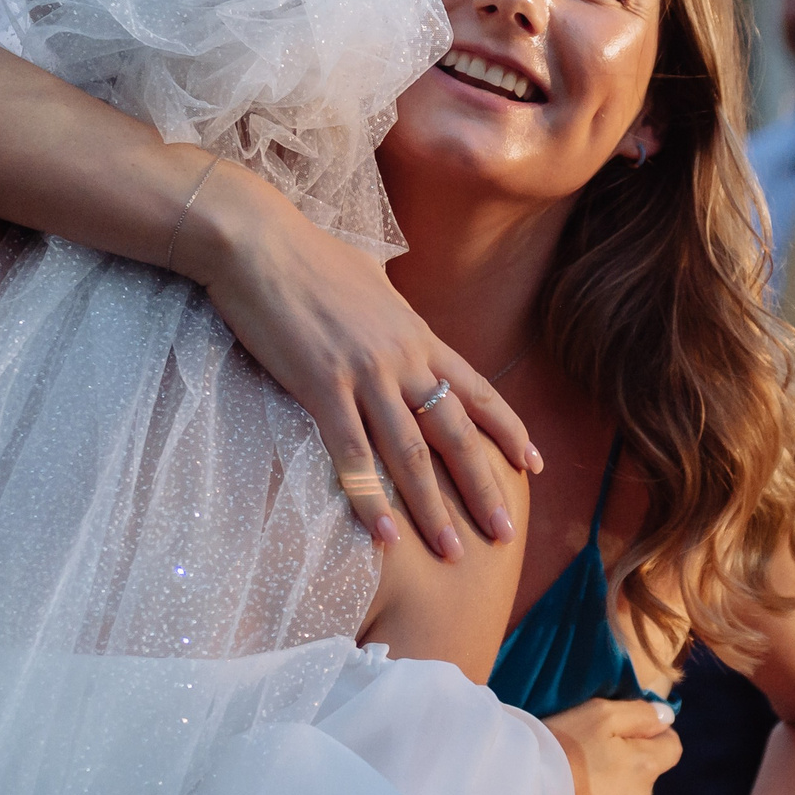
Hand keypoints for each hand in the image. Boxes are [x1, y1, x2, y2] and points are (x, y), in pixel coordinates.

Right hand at [169, 164, 534, 556]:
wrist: (259, 242)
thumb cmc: (308, 258)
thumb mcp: (370, 283)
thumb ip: (392, 312)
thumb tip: (400, 311)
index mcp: (417, 335)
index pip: (477, 391)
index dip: (509, 431)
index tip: (535, 465)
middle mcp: (402, 358)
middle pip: (456, 432)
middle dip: (485, 486)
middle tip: (506, 532)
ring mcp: (364, 374)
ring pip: (411, 454)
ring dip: (435, 509)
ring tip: (454, 553)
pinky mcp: (320, 387)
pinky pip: (352, 455)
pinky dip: (371, 499)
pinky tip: (387, 535)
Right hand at [544, 698, 681, 794]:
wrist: (516, 791)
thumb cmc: (556, 748)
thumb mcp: (597, 714)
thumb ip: (639, 714)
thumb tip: (667, 717)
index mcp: (645, 765)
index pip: (672, 747)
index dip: (651, 737)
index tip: (625, 737)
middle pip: (647, 778)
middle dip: (628, 770)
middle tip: (590, 766)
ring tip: (580, 793)